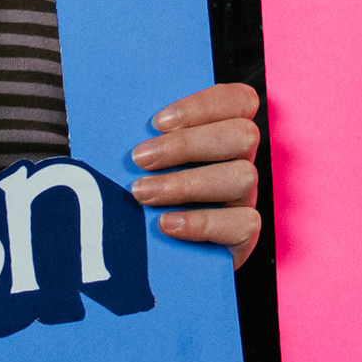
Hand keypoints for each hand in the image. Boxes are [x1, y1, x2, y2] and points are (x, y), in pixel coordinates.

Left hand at [130, 81, 264, 266]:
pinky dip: (201, 221)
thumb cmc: (144, 194)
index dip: (203, 105)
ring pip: (243, 176)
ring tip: (142, 193)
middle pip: (243, 134)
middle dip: (187, 144)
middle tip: (140, 159)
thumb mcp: (144, 160)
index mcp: (223, 133)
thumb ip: (145, 137)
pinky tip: (166, 224)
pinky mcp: (244, 236)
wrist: (150, 260)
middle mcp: (241, 161)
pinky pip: (244, 223)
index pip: (240, 101)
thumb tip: (116, 118)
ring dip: (187, 182)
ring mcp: (245, 199)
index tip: (157, 122)